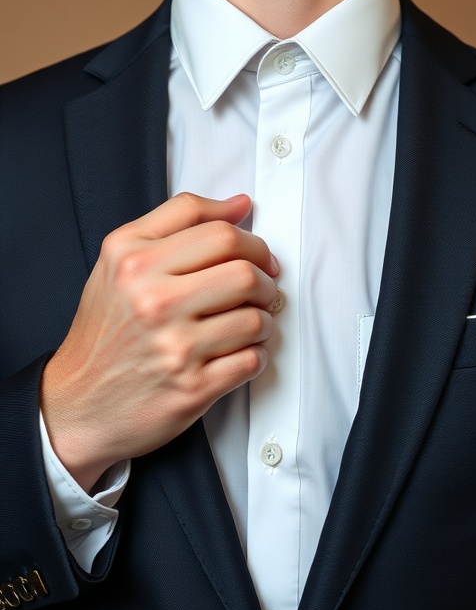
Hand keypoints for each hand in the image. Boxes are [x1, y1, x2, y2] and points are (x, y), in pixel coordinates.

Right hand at [41, 193, 277, 491]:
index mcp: (133, 259)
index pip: (219, 233)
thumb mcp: (119, 260)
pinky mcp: (191, 387)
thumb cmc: (104, 332)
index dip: (253, 242)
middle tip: (263, 289)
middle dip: (266, 281)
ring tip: (250, 323)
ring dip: (264, 321)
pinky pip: (251, 360)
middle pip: (244, 273)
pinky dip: (256, 356)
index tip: (259, 255)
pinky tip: (238, 353)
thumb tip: (239, 205)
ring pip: (255, 318)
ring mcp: (173, 346)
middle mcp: (151, 300)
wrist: (76, 404)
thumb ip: (178, 221)